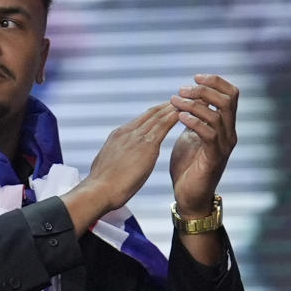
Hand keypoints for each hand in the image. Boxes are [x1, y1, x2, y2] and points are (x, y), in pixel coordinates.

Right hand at [62, 102, 179, 235]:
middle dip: (168, 106)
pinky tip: (190, 112)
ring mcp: (136, 136)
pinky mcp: (146, 144)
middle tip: (185, 99)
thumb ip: (114, 159)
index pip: (141, 120)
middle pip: (152, 113)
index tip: (167, 109)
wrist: (98, 190)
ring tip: (192, 101)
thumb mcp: (106, 166)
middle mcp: (127, 131)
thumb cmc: (101, 186)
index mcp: (118, 136)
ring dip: (176, 107)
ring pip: (160, 115)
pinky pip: (165, 124)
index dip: (155, 113)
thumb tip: (115, 162)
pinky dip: (177, 116)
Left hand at [168, 74, 238, 215]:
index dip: (215, 81)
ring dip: (194, 104)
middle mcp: (229, 133)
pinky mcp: (214, 158)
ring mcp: (223, 145)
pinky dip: (194, 122)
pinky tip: (179, 117)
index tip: (195, 77)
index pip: (231, 94)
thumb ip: (193, 117)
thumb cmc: (187, 166)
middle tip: (181, 90)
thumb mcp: (190, 135)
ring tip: (175, 101)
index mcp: (224, 125)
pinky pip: (209, 134)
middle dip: (204, 90)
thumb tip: (187, 97)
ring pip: (218, 114)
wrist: (188, 196)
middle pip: (228, 99)